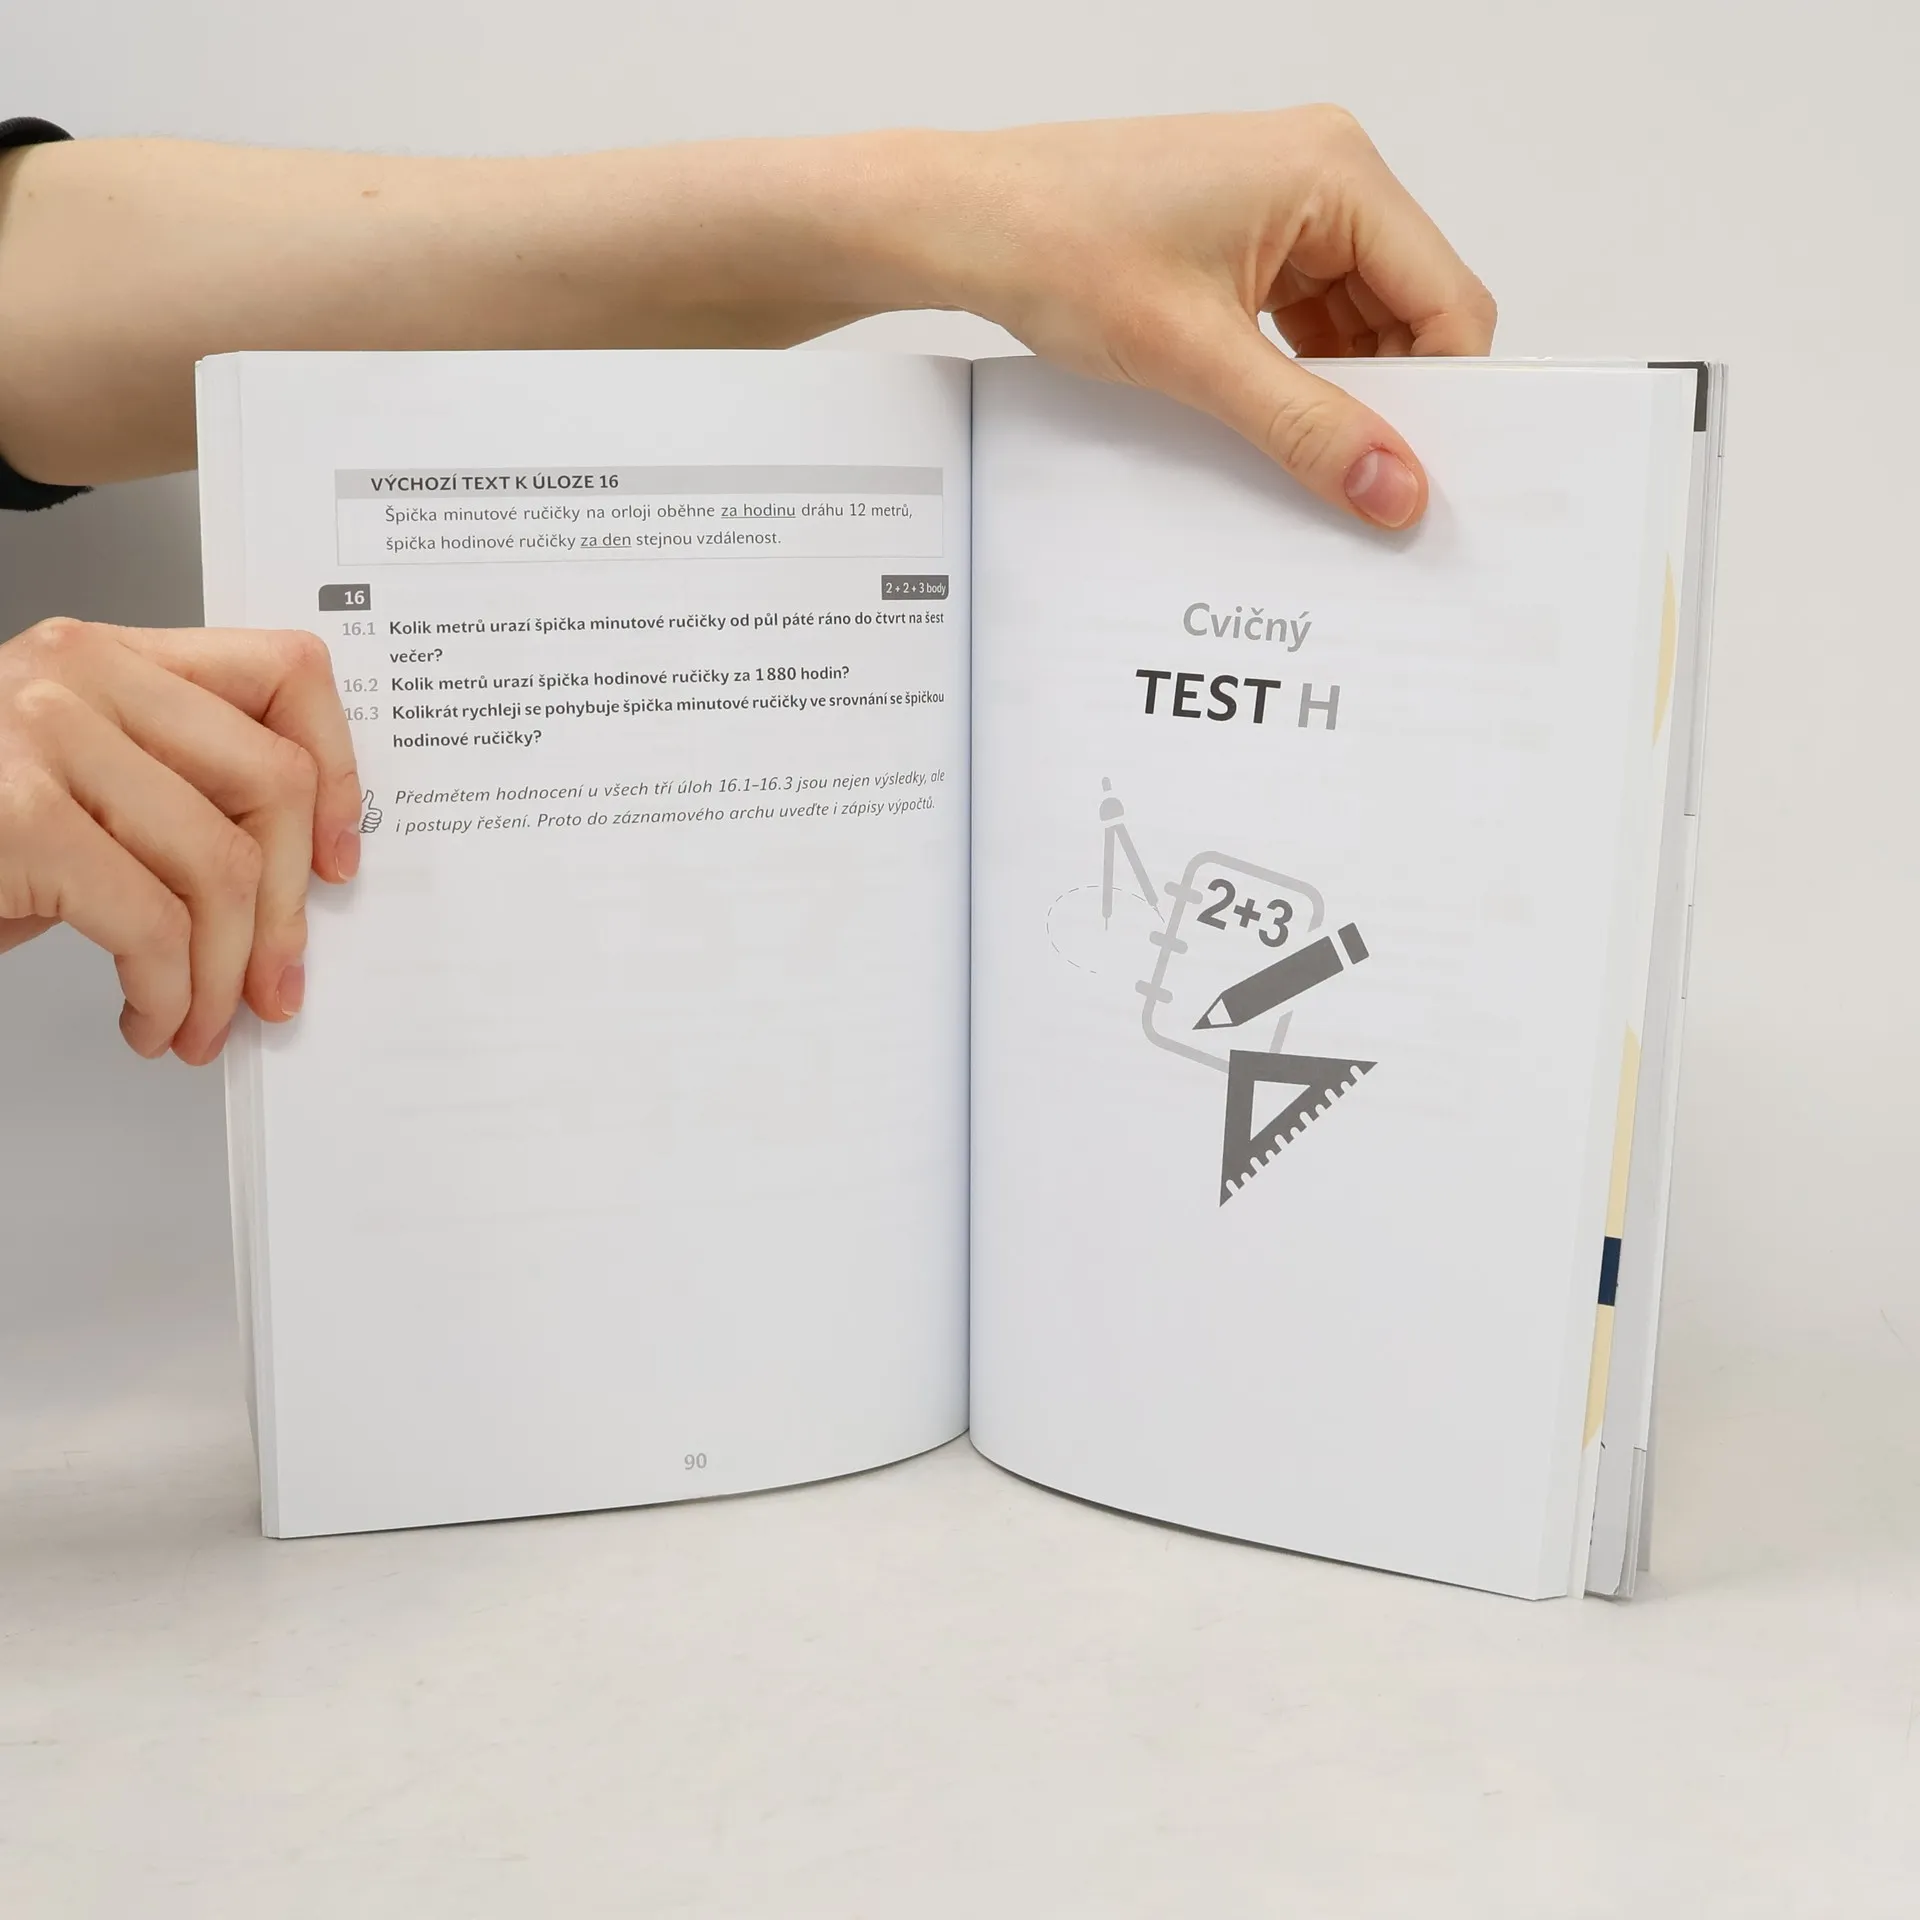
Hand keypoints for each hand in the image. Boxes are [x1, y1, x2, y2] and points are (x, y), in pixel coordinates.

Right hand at [0, 618, 361, 1061]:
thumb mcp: (78, 786)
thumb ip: (174, 792)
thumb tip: (294, 879)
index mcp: (110, 656)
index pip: (285, 671)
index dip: (340, 772)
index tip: (339, 859)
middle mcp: (79, 675)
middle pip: (272, 784)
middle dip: (289, 910)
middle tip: (275, 984)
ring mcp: (42, 738)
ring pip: (222, 865)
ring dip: (225, 973)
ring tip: (203, 1022)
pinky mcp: (15, 818)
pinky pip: (153, 925)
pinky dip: (170, 996)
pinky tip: (150, 1021)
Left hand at [915, 108, 1496, 527]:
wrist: (966, 223)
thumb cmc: (1060, 246)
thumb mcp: (1197, 357)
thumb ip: (1306, 428)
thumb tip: (1393, 487)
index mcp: (1336, 171)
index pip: (1447, 300)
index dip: (1447, 397)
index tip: (1426, 478)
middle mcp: (1326, 173)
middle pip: (1411, 311)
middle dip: (1393, 399)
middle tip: (1370, 488)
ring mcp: (1287, 204)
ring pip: (1361, 323)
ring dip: (1342, 393)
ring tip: (1311, 458)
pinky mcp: (1248, 237)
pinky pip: (1309, 318)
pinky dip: (1302, 375)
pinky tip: (1276, 423)